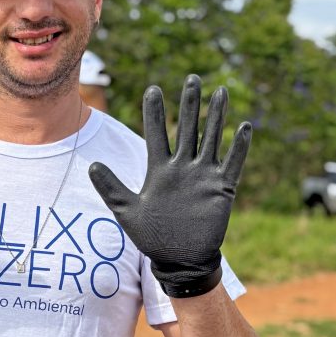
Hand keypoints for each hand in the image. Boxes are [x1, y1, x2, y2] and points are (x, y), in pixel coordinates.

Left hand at [89, 74, 250, 297]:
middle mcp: (182, 167)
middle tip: (192, 78)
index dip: (155, 112)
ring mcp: (203, 175)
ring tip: (220, 91)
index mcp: (159, 169)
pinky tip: (244, 127)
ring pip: (211, 138)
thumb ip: (111, 188)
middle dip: (190, 104)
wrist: (178, 258)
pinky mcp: (220, 188)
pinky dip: (239, 147)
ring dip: (216, 116)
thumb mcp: (127, 211)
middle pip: (187, 128)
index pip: (157, 134)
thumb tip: (91, 165)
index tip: (153, 89)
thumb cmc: (152, 236)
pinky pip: (232, 163)